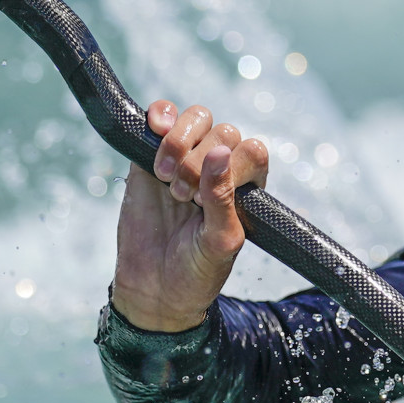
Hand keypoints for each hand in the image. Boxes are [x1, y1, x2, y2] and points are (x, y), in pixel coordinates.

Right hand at [110, 101, 269, 332]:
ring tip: (166, 176)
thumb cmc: (196, 271)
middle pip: (223, 131)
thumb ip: (222, 198)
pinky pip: (163, 115)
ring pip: (198, 117)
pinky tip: (155, 129)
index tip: (206, 201)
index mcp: (245, 187)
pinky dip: (161, 114)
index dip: (230, 166)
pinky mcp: (151, 154)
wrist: (153, 288)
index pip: (252, 151)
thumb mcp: (218, 242)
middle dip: (198, 163)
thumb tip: (220, 152)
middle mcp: (220, 168)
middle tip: (182, 198)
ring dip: (181, 141)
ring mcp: (186, 158)